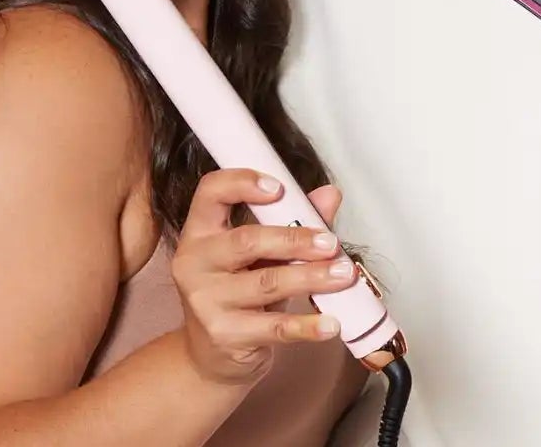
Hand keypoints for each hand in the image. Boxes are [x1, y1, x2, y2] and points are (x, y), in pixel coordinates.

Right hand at [171, 168, 354, 385]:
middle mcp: (196, 263)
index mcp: (200, 233)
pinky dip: (307, 325)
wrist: (213, 356)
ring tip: (344, 275)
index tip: (279, 188)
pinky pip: (275, 327)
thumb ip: (292, 222)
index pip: (211, 192)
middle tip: (331, 243)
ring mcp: (207, 301)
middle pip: (247, 240)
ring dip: (312, 277)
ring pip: (267, 283)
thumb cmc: (239, 296)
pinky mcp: (226, 335)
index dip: (242, 183)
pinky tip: (331, 323)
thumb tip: (329, 195)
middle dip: (295, 239)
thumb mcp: (261, 256)